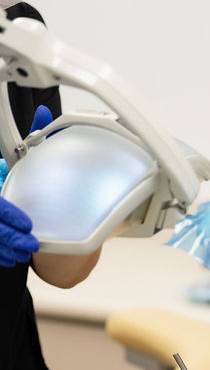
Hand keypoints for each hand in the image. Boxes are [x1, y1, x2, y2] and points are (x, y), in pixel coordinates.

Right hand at [0, 105, 53, 267]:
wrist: (6, 205)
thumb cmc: (11, 174)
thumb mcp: (19, 154)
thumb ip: (32, 137)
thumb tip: (43, 113)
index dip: (8, 214)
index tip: (28, 225)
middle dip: (10, 236)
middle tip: (31, 244)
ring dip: (6, 247)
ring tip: (25, 252)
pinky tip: (11, 256)